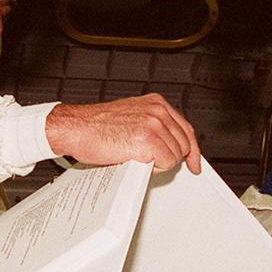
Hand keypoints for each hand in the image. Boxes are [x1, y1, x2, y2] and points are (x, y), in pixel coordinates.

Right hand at [45, 94, 201, 173]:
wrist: (76, 128)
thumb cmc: (96, 126)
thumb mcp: (131, 117)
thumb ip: (152, 125)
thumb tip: (166, 143)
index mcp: (155, 103)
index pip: (186, 128)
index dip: (192, 149)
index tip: (194, 162)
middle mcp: (157, 111)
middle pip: (184, 144)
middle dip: (171, 158)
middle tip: (151, 162)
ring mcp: (154, 125)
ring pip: (175, 156)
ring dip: (159, 164)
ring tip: (137, 158)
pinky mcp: (148, 141)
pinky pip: (165, 163)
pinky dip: (153, 169)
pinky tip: (136, 161)